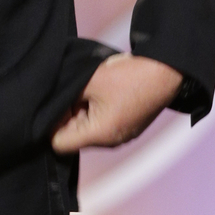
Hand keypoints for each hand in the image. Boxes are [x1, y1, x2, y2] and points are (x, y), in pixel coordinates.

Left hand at [50, 53, 181, 153]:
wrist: (166, 71)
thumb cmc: (128, 76)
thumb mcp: (88, 81)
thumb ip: (65, 96)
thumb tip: (48, 104)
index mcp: (100, 135)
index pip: (59, 144)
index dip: (50, 125)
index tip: (53, 104)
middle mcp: (110, 142)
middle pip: (72, 137)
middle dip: (66, 116)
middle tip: (72, 92)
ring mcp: (120, 135)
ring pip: (86, 129)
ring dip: (81, 110)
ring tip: (87, 89)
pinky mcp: (127, 126)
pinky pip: (101, 124)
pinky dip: (94, 109)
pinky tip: (99, 91)